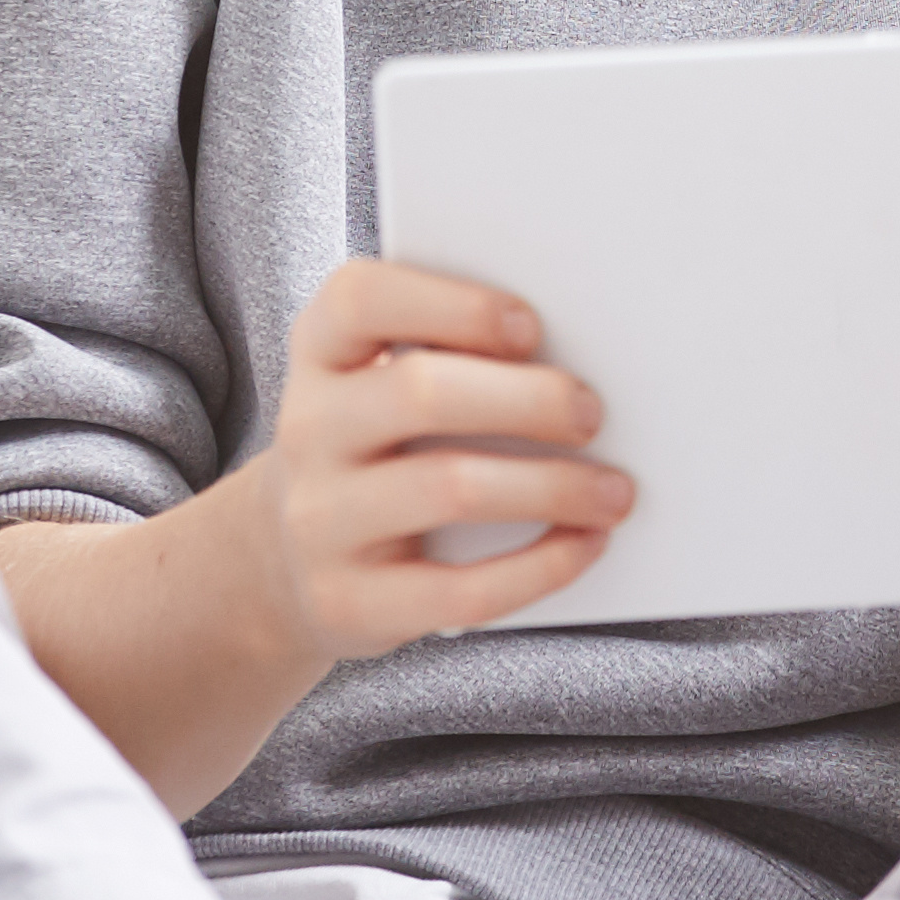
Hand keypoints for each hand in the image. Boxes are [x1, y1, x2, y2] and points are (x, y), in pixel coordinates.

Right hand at [248, 258, 629, 659]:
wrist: (287, 560)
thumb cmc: (372, 448)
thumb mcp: (377, 384)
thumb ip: (450, 356)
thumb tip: (576, 363)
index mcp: (322, 353)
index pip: (362, 299)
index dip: (453, 306)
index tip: (530, 326)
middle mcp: (310, 429)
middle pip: (421, 394)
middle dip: (528, 400)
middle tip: (592, 413)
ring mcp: (322, 520)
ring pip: (449, 489)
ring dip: (552, 487)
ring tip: (612, 491)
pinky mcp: (352, 601)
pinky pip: (459, 589)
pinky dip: (539, 567)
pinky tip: (584, 546)